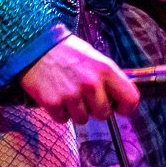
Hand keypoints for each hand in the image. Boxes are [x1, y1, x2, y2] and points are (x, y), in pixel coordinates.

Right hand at [19, 35, 138, 124]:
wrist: (35, 46)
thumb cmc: (66, 51)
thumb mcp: (94, 57)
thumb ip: (107, 78)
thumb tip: (118, 99)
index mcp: (106, 69)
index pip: (130, 99)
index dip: (125, 107)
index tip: (118, 108)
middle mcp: (91, 83)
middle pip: (103, 114)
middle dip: (94, 109)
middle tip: (84, 96)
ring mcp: (72, 94)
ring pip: (82, 119)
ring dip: (75, 111)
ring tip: (67, 92)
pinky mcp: (53, 103)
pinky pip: (62, 119)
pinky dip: (59, 112)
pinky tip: (55, 95)